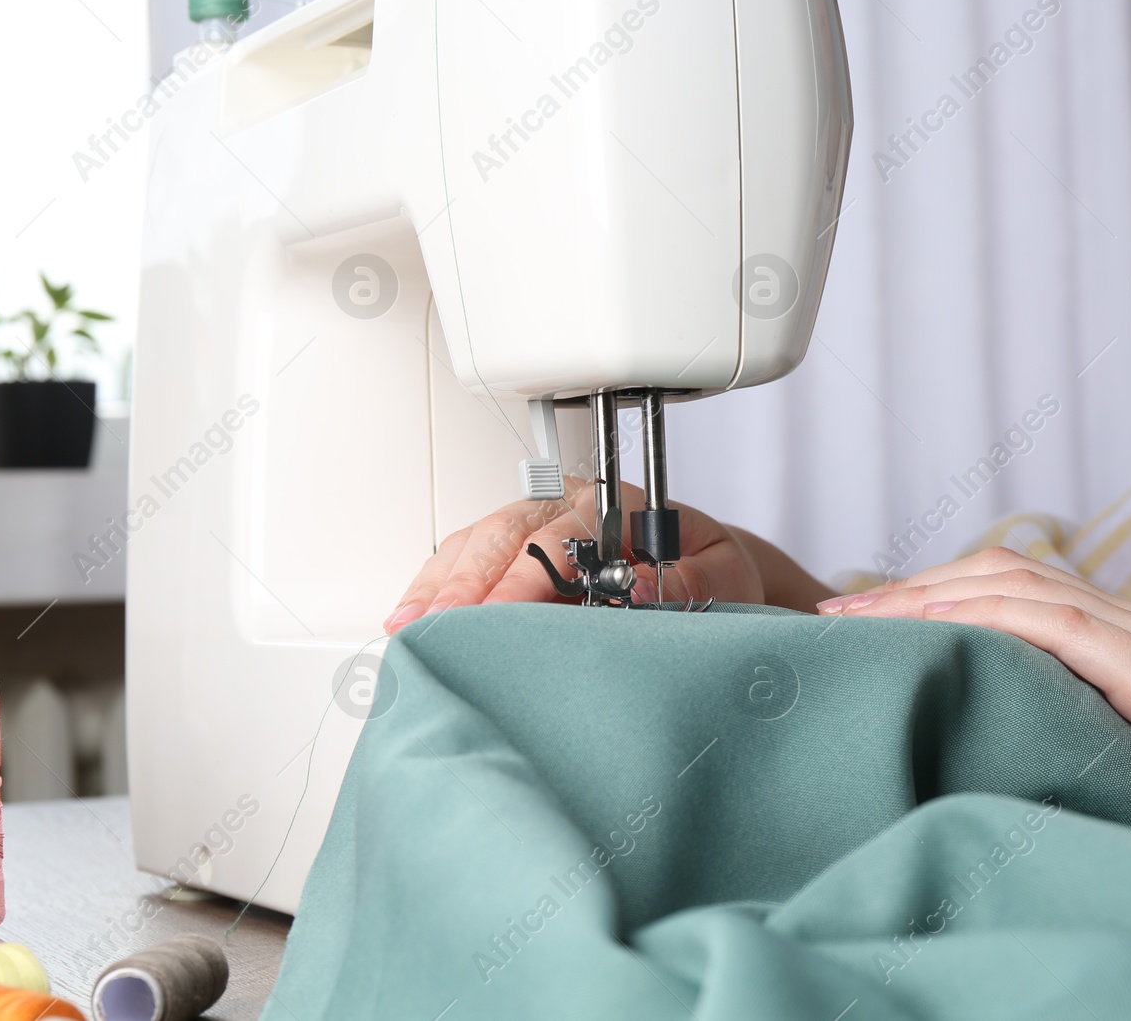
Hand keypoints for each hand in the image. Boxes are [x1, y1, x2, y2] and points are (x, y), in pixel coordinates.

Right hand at [385, 479, 765, 631]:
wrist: (705, 570)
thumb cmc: (706, 571)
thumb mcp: (722, 577)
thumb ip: (690, 583)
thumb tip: (644, 591)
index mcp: (616, 504)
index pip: (558, 537)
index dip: (524, 579)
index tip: (500, 614)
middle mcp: (566, 506)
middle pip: (503, 535)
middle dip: (465, 585)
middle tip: (438, 626)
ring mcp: (535, 524)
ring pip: (474, 541)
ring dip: (438, 583)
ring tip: (408, 624)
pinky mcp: (514, 550)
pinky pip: (464, 556)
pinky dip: (434, 585)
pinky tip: (410, 614)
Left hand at [819, 547, 1130, 870]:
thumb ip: (1107, 743)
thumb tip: (1028, 758)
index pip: (1022, 595)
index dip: (941, 597)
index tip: (872, 622)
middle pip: (1002, 574)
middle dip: (911, 586)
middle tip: (837, 612)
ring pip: (1018, 586)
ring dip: (926, 593)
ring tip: (856, 614)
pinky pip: (1061, 627)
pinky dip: (986, 617)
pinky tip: (931, 625)